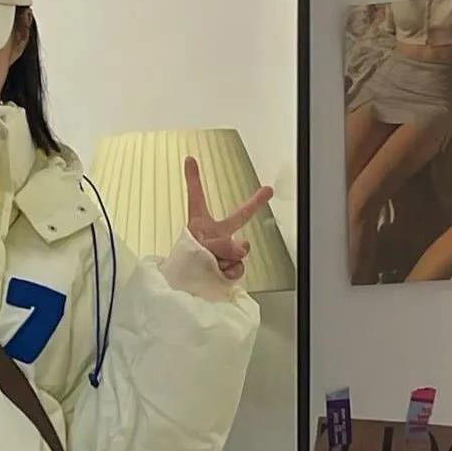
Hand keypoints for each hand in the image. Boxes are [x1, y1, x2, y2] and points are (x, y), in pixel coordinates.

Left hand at [184, 156, 273, 279]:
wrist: (185, 291)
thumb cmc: (184, 267)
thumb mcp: (196, 248)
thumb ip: (219, 244)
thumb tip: (241, 249)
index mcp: (200, 225)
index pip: (196, 198)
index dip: (193, 178)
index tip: (190, 159)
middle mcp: (215, 236)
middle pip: (239, 216)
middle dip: (254, 203)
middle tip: (267, 190)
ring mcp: (225, 252)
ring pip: (238, 248)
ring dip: (226, 255)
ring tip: (212, 262)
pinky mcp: (231, 268)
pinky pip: (239, 267)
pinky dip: (231, 271)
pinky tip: (221, 273)